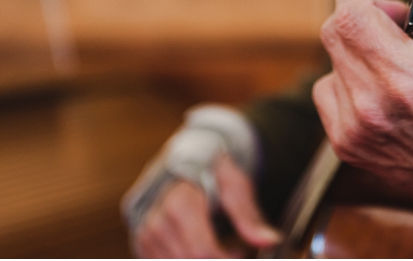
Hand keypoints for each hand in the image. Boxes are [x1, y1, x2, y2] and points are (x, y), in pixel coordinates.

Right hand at [133, 154, 280, 257]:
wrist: (187, 160)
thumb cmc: (212, 172)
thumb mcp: (235, 186)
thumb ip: (249, 216)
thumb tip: (270, 241)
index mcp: (179, 202)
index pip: (202, 250)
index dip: (226, 258)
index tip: (242, 254)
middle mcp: (156, 220)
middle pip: (188, 260)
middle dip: (217, 259)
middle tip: (235, 251)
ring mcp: (146, 234)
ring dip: (200, 260)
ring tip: (220, 248)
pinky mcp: (142, 243)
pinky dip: (184, 259)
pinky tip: (202, 250)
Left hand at [312, 0, 412, 232]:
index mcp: (405, 78)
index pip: (353, 13)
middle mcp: (370, 104)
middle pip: (336, 33)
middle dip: (363, 11)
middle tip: (397, 18)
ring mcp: (354, 128)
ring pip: (333, 63)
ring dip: (359, 48)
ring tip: (396, 59)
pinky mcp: (347, 145)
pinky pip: (330, 93)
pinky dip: (350, 80)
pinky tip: (382, 88)